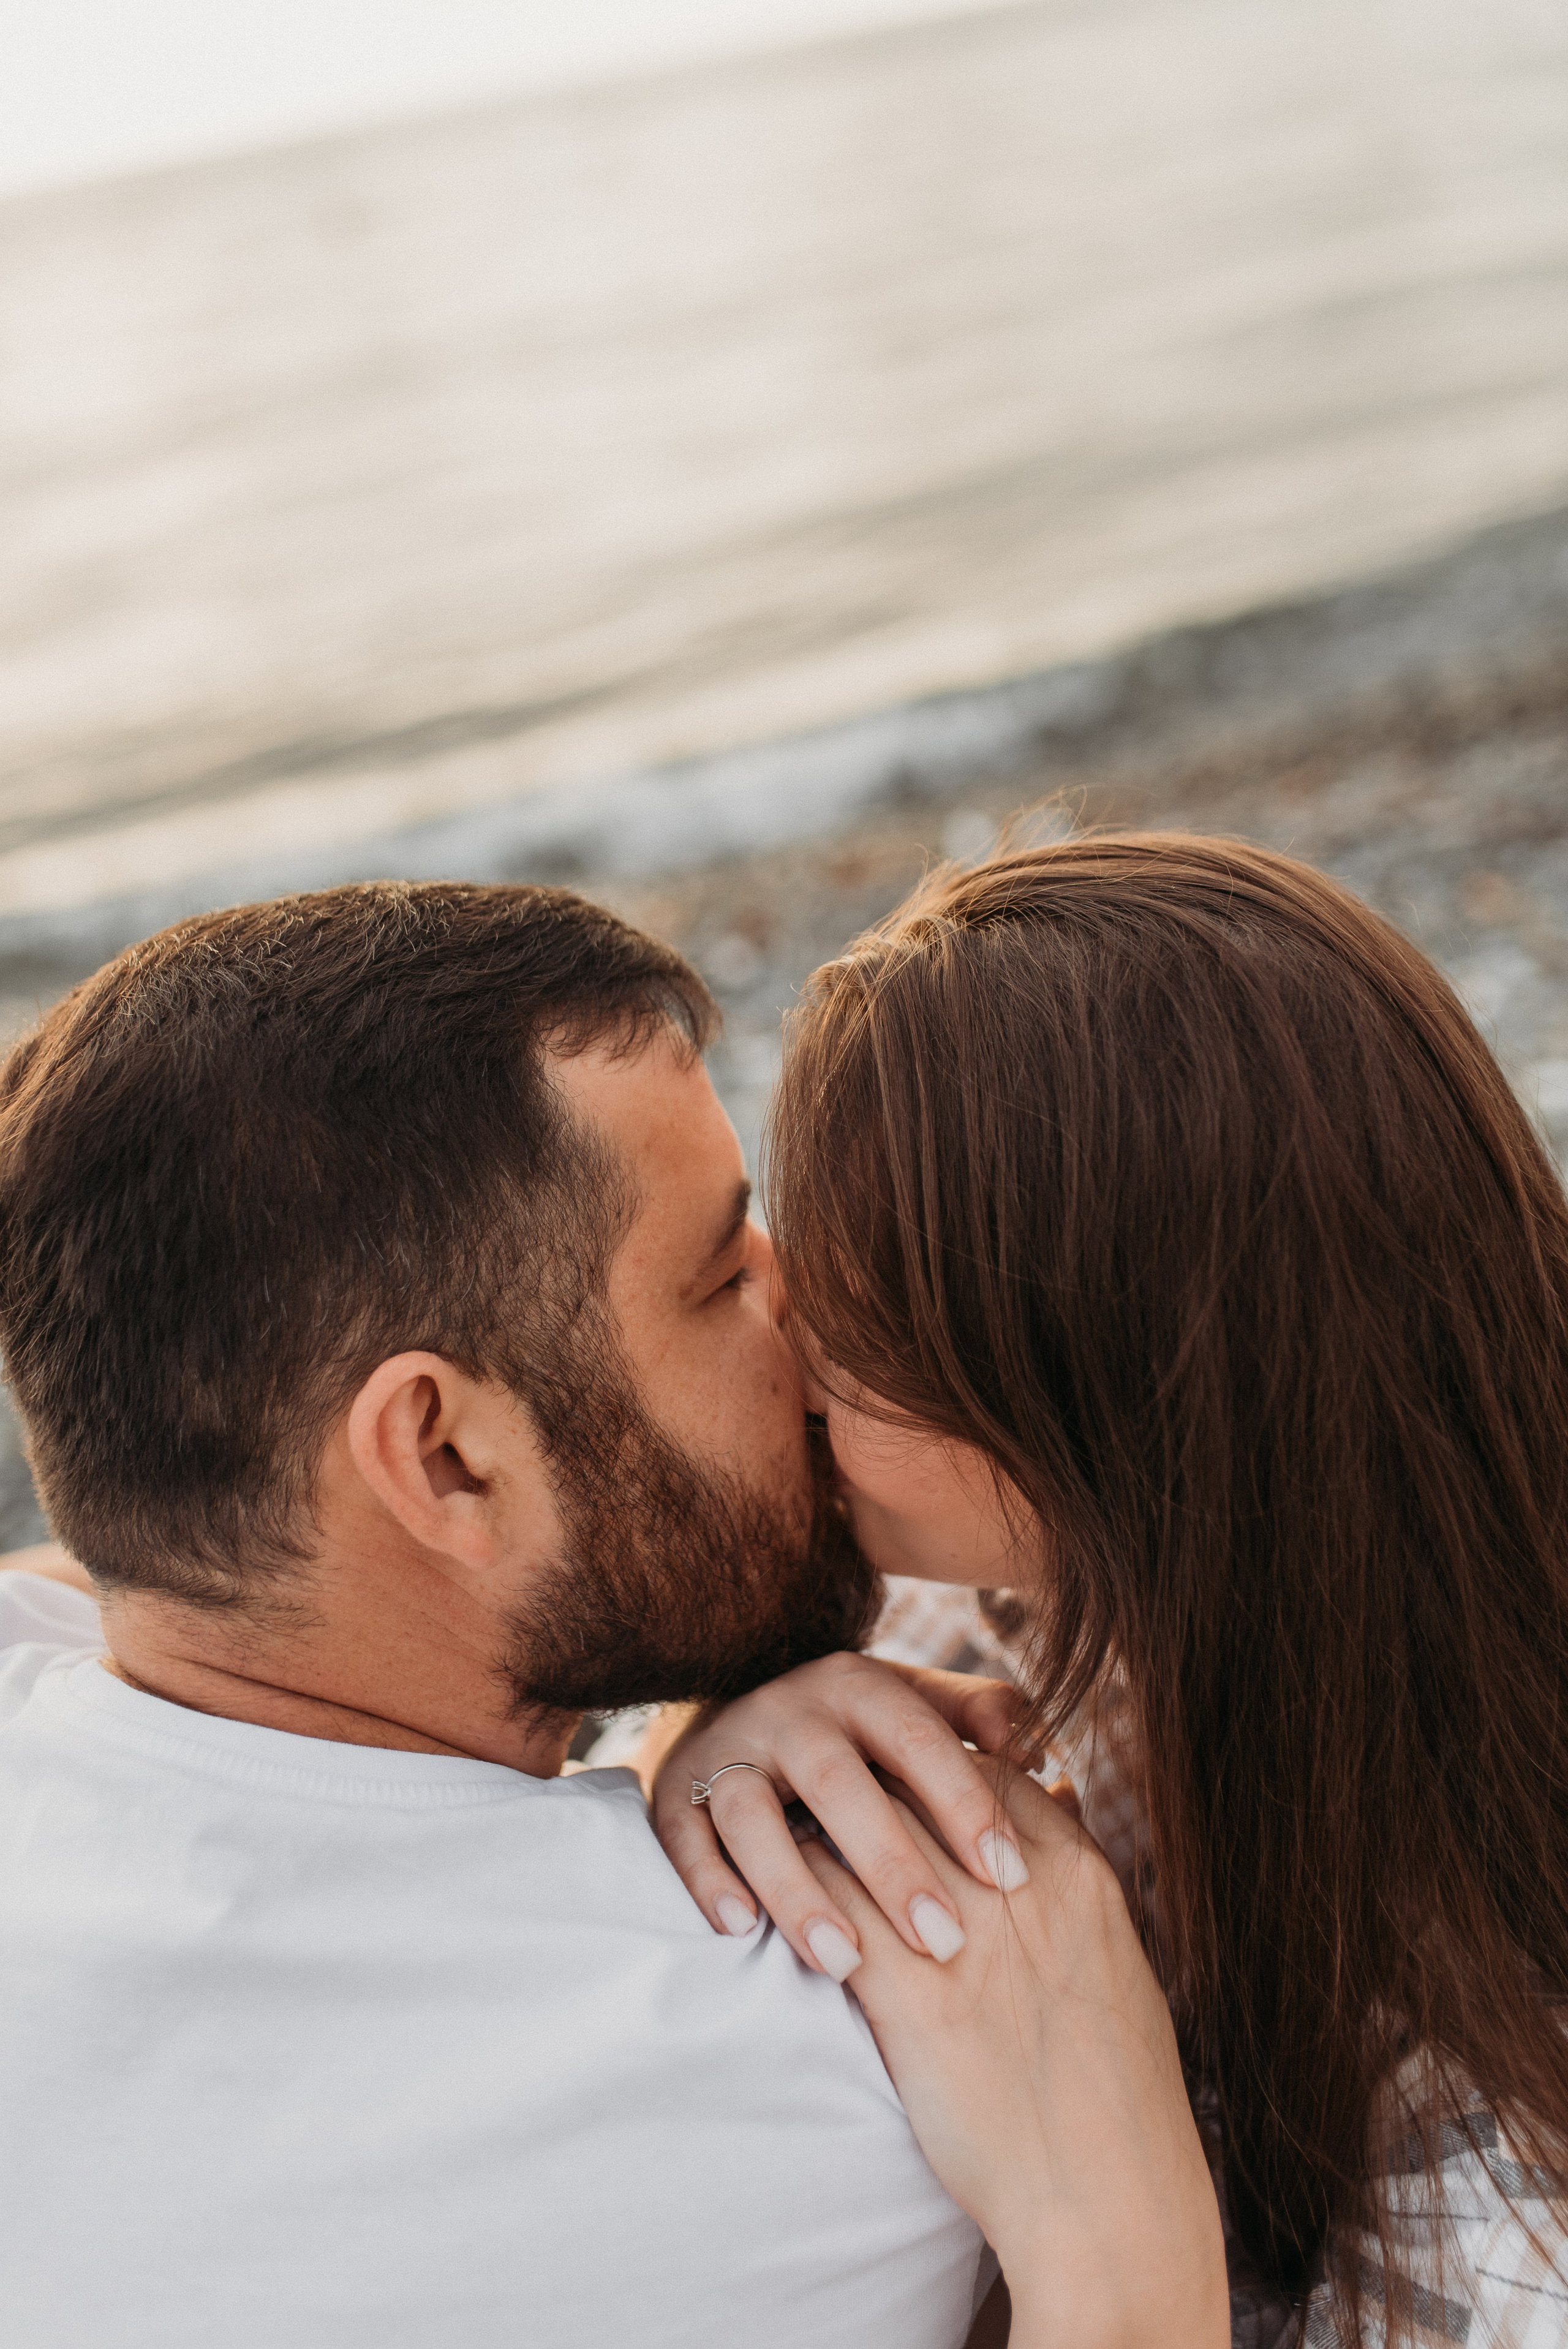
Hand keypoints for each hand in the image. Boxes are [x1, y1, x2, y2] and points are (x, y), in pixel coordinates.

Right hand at [651, 1651, 1034, 1975]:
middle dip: (892, 1863)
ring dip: (796, 1887)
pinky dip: (707, 1880)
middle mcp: (792, 1709)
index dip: (965, 1803)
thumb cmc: (859, 1733)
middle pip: (839, 1781)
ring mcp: (729, 1748)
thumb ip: (983, 1718)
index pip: (919, 1738)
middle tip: (944, 1941)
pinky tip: (740, 1930)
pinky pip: (683, 1833)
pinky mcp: (676, 1790)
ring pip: (752, 1812)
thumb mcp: (918, 1707)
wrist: (742, 1714)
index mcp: (861, 1686)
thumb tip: (1041, 1752)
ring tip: (843, 1962)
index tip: (1011, 1876)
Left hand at [801, 1763, 1228, 2348]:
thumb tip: (1052, 1816)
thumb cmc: (1117, 2093)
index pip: (986, 1773)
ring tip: (792, 1839)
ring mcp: (968, 1943)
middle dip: (870, 1790)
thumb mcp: (1117, 1965)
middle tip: (827, 1797)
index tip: (901, 1789)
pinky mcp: (915, 2003)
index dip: (935, 1775)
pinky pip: (837, 1913)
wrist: (1109, 2201)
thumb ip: (1072, 1889)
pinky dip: (804, 1897)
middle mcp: (1024, 1891)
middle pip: (920, 1791)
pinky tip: (784, 1905)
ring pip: (869, 1837)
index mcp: (1080, 1876)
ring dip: (825, 1831)